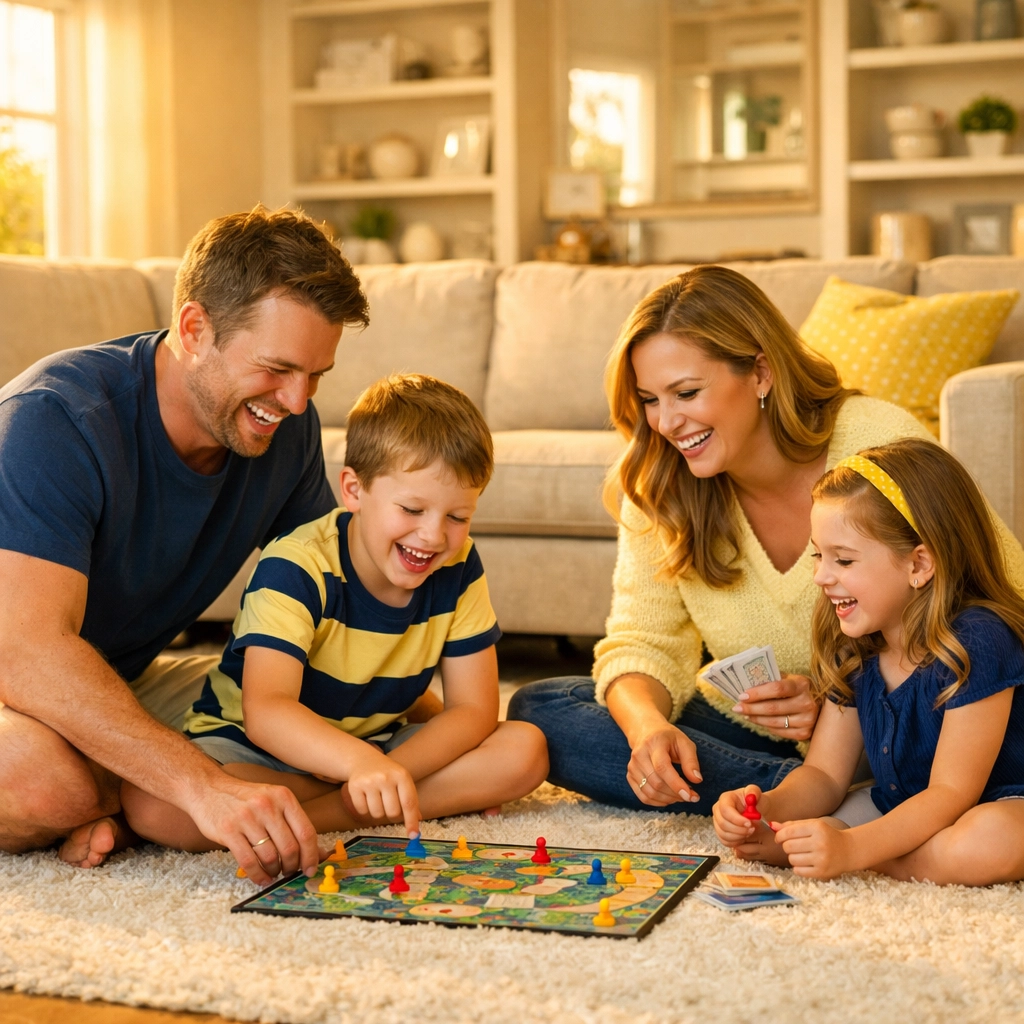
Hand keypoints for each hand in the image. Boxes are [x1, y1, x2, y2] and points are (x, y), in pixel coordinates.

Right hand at [186, 769, 319, 886]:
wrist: (210, 789)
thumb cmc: (246, 800)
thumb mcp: (274, 802)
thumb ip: (295, 825)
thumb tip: (320, 852)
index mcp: (284, 797)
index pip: (306, 832)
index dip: (311, 856)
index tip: (310, 869)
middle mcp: (267, 805)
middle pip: (290, 847)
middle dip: (292, 866)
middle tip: (289, 872)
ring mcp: (247, 818)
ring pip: (270, 857)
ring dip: (274, 871)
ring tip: (273, 872)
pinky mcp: (228, 831)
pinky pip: (248, 862)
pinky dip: (258, 875)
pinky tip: (261, 878)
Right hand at [343, 748, 420, 834]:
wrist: (364, 759)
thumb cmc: (388, 773)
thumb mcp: (402, 780)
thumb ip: (410, 799)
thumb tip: (418, 820)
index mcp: (401, 775)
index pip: (409, 803)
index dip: (411, 821)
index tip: (413, 835)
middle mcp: (385, 777)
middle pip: (392, 812)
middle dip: (392, 815)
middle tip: (390, 806)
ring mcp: (369, 781)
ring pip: (377, 814)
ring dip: (378, 812)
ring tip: (377, 799)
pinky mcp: (354, 787)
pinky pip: (362, 812)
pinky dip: (365, 810)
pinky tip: (366, 798)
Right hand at [626, 722, 701, 805]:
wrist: (646, 732)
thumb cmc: (668, 739)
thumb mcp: (684, 743)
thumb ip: (691, 761)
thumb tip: (697, 780)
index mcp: (653, 744)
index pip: (662, 767)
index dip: (676, 784)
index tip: (690, 796)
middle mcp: (639, 755)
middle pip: (656, 783)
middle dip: (676, 794)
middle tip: (692, 796)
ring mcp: (632, 766)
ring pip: (650, 792)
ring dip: (669, 799)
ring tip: (681, 796)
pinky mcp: (630, 776)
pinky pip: (643, 797)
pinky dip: (658, 802)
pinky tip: (669, 798)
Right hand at [713, 785, 765, 847]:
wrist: (755, 810)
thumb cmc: (755, 801)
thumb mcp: (756, 793)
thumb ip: (754, 792)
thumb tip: (751, 796)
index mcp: (725, 798)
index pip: (725, 810)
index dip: (736, 819)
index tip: (750, 823)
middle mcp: (718, 810)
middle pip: (722, 823)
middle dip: (739, 830)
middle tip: (752, 830)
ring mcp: (717, 822)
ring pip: (723, 834)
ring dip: (739, 837)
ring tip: (750, 832)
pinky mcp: (720, 832)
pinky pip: (725, 841)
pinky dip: (736, 842)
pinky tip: (744, 837)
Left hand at [732, 673, 818, 740]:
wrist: (821, 703)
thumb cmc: (798, 688)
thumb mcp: (789, 679)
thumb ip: (772, 679)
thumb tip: (746, 683)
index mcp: (802, 684)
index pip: (777, 688)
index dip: (757, 693)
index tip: (742, 696)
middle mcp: (807, 702)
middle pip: (773, 708)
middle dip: (751, 708)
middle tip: (736, 707)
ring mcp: (808, 720)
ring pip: (774, 722)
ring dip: (756, 718)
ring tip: (745, 714)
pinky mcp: (805, 733)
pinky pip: (780, 732)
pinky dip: (766, 727)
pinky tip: (758, 721)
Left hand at [773, 817, 852, 878]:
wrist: (849, 850)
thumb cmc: (827, 836)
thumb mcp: (812, 825)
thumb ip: (792, 825)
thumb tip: (772, 825)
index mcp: (817, 828)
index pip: (788, 832)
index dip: (779, 835)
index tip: (779, 838)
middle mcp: (820, 843)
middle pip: (788, 846)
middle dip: (786, 846)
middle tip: (792, 846)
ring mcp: (821, 859)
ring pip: (792, 859)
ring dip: (792, 856)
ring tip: (801, 854)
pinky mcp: (822, 872)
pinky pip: (798, 871)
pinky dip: (798, 867)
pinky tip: (805, 862)